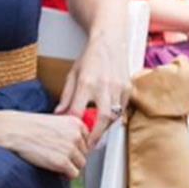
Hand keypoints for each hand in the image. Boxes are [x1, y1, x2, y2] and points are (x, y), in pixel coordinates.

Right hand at [0, 111, 90, 176]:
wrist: (15, 131)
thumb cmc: (30, 127)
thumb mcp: (56, 122)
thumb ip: (70, 131)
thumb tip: (78, 145)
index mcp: (77, 124)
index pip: (87, 141)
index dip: (77, 148)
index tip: (70, 151)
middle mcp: (77, 136)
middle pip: (85, 153)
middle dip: (74, 158)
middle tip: (62, 159)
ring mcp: (70, 149)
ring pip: (81, 164)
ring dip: (71, 166)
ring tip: (58, 165)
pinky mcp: (62, 162)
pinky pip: (74, 173)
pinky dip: (67, 175)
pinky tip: (58, 172)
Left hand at [54, 26, 130, 146]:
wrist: (110, 41)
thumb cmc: (90, 57)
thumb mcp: (72, 75)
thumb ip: (66, 96)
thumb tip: (60, 114)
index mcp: (86, 83)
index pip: (79, 112)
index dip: (75, 127)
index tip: (72, 136)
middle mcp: (104, 86)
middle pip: (101, 118)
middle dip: (95, 135)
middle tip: (88, 146)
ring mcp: (119, 87)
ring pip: (114, 115)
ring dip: (105, 128)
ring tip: (96, 134)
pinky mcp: (129, 87)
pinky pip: (123, 108)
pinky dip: (115, 117)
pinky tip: (107, 120)